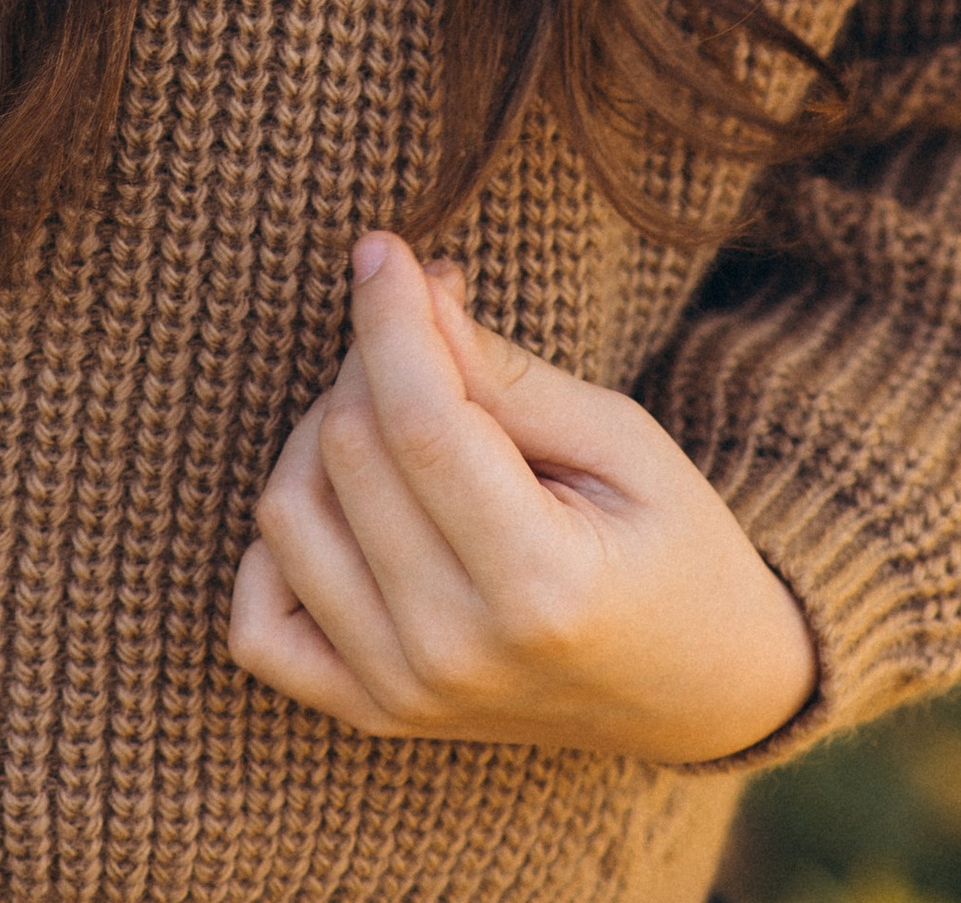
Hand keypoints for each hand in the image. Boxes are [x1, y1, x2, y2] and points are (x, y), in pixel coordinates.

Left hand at [229, 234, 816, 763]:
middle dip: (370, 358)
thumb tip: (409, 287)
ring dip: (322, 434)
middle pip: (347, 454)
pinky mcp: (372, 713)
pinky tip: (343, 503)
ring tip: (397, 410)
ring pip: (287, 517)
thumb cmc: (672, 548)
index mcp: (542, 589)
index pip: (418, 424)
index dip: (389, 316)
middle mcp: (455, 654)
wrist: (701, 693)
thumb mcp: (622, 440)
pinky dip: (279, 547)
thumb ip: (506, 373)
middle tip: (426, 327)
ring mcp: (403, 696)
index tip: (385, 248)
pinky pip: (259, 621)